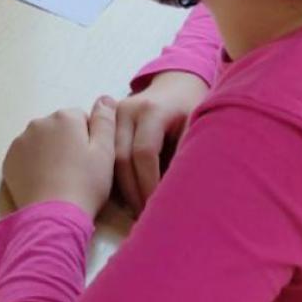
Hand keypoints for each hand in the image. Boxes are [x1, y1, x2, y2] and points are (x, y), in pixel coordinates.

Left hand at [1, 97, 117, 216]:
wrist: (53, 214)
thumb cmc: (85, 183)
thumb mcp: (106, 151)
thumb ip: (105, 120)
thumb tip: (105, 97)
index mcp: (64, 117)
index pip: (82, 119)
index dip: (90, 139)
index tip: (92, 160)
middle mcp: (38, 122)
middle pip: (60, 128)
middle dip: (68, 143)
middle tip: (77, 170)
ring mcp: (20, 141)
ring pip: (42, 141)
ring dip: (50, 152)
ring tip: (60, 178)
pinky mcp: (9, 160)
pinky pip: (26, 156)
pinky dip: (34, 164)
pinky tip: (44, 182)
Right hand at [113, 71, 209, 215]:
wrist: (175, 84)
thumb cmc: (190, 108)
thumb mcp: (196, 125)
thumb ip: (188, 153)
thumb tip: (184, 193)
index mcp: (151, 110)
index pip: (144, 153)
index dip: (149, 183)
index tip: (159, 208)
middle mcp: (126, 110)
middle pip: (121, 158)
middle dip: (134, 192)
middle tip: (146, 218)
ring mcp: (112, 116)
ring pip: (110, 160)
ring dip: (123, 189)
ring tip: (137, 211)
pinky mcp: (105, 123)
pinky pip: (106, 155)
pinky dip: (116, 178)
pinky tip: (127, 197)